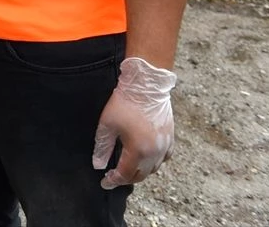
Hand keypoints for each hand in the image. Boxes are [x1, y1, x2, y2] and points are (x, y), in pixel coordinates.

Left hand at [92, 57, 176, 188]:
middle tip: (113, 177)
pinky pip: (164, 158)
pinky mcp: (170, 138)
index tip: (104, 183)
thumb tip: (98, 165)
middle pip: (140, 175)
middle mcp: (154, 152)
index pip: (125, 174)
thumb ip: (102, 148)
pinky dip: (154, 163)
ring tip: (127, 169)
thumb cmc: (124, 103)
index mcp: (138, 151)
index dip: (113, 180)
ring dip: (140, 172)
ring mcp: (165, 146)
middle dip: (126, 178)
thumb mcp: (107, 125)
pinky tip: (145, 159)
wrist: (146, 86)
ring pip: (153, 169)